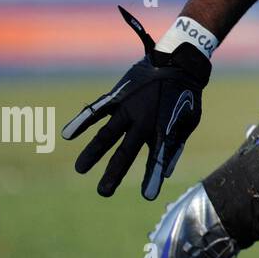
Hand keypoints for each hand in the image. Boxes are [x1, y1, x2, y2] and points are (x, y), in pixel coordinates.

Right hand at [62, 7, 210, 198]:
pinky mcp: (119, 95)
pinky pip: (98, 109)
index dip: (152, 177)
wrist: (180, 60)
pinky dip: (83, 120)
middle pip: (126, 152)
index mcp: (164, 128)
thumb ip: (177, 145)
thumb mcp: (190, 120)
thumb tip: (166, 171)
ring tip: (80, 169)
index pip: (157, 158)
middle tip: (103, 193)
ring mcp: (130, 107)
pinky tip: (68, 133)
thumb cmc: (187, 94)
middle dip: (114, 173)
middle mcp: (144, 120)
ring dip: (93, 152)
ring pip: (107, 133)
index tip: (148, 197)